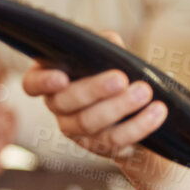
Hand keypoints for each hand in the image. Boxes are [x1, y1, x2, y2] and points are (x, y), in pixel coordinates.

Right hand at [20, 35, 172, 178]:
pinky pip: (115, 140)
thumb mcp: (111, 56)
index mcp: (53, 78)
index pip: (32, 84)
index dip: (43, 82)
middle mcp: (59, 108)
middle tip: (121, 78)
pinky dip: (139, 125)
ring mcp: (76, 131)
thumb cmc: (118, 73)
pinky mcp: (100, 148)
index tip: (62, 77)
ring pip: (90, 123)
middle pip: (66, 103)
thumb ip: (106, 45)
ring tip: (145, 92)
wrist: (142, 111)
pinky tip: (157, 112)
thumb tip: (109, 42)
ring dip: (120, 106)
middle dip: (94, 90)